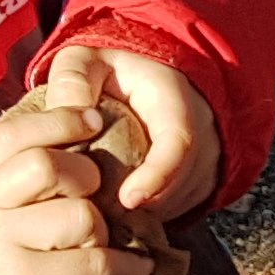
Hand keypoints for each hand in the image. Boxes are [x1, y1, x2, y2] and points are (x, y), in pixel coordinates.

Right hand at [0, 89, 157, 274]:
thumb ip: (22, 160)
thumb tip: (87, 121)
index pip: (17, 133)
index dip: (62, 120)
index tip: (95, 121)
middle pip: (48, 166)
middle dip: (84, 176)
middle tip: (87, 195)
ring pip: (80, 216)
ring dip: (100, 229)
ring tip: (91, 240)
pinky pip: (94, 262)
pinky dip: (125, 265)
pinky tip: (134, 266)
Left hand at [41, 43, 221, 218]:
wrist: (152, 81)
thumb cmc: (115, 71)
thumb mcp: (87, 61)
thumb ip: (73, 82)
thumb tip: (69, 121)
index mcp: (176, 101)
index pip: (180, 143)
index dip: (158, 175)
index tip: (128, 199)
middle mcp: (203, 135)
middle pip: (178, 184)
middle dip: (137, 202)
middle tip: (93, 206)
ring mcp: (206, 164)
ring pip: (177, 203)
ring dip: (139, 211)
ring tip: (99, 202)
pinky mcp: (200, 186)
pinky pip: (175, 211)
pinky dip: (145, 214)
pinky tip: (114, 203)